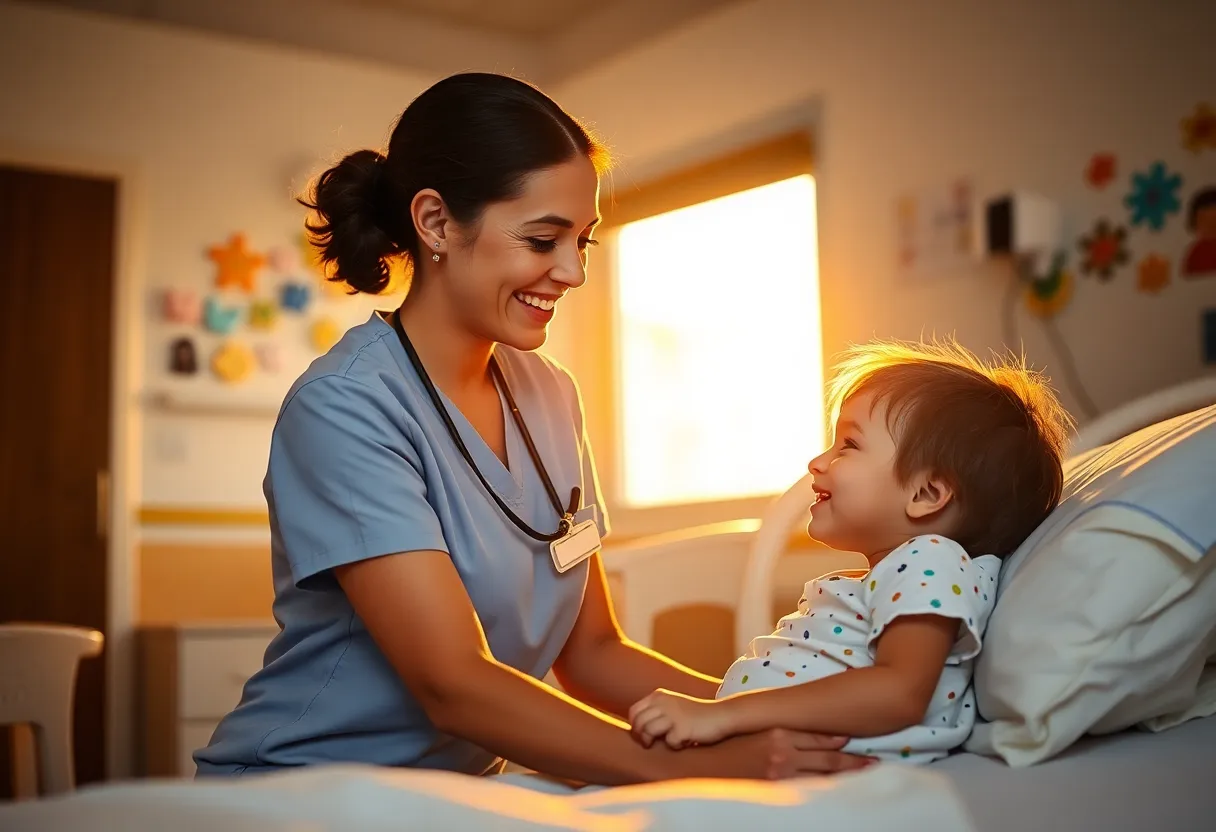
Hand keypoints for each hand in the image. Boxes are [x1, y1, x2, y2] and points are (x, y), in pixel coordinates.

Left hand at [629, 689, 733, 748]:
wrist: (721, 715)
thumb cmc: (695, 715)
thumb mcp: (672, 706)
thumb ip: (655, 712)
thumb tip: (635, 729)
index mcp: (659, 695)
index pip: (634, 711)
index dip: (635, 726)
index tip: (642, 734)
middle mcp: (664, 702)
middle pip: (638, 722)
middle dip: (641, 736)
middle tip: (650, 743)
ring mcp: (673, 714)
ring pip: (648, 731)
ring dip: (655, 741)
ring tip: (668, 741)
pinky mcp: (682, 728)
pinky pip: (669, 742)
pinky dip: (676, 746)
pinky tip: (685, 741)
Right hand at [676, 728, 875, 779]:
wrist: (693, 767)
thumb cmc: (719, 747)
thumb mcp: (746, 729)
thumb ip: (770, 728)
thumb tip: (790, 728)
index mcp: (777, 732)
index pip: (817, 735)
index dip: (838, 738)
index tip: (854, 736)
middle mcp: (783, 752)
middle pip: (827, 759)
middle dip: (853, 762)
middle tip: (876, 764)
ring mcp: (780, 775)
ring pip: (822, 779)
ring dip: (845, 779)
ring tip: (866, 780)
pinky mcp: (773, 793)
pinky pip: (806, 794)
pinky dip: (824, 794)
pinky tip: (837, 798)